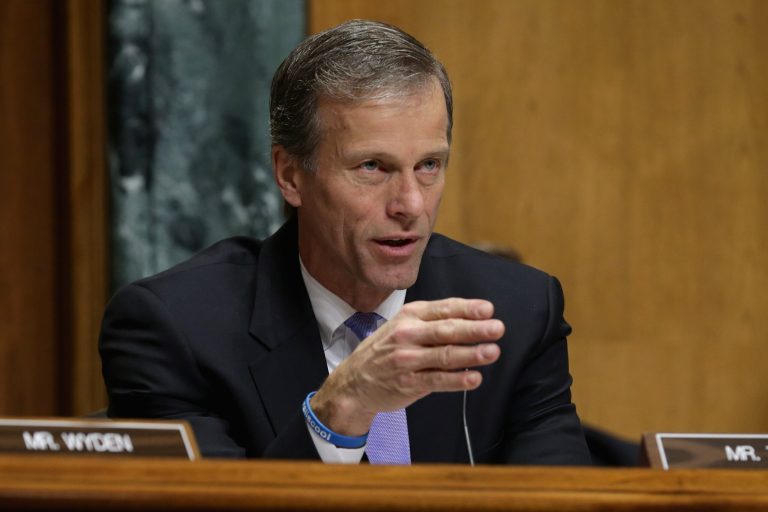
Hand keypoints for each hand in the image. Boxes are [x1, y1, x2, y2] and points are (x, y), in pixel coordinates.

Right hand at [310, 298, 503, 435]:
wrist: (353, 381)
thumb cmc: (385, 350)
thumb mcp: (403, 325)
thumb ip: (434, 322)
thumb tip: (473, 320)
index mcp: (409, 316)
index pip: (443, 308)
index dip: (467, 309)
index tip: (488, 310)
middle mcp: (407, 334)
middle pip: (446, 330)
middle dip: (474, 329)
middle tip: (497, 328)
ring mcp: (406, 359)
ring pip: (443, 355)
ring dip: (470, 353)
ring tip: (492, 351)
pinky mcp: (407, 382)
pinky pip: (436, 380)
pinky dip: (457, 380)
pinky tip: (474, 378)